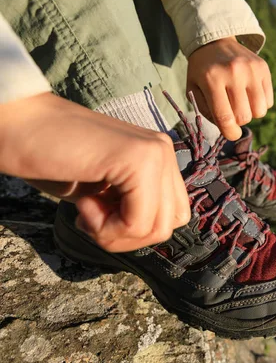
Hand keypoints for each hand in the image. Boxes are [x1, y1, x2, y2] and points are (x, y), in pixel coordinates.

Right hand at [0, 92, 190, 251]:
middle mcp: (163, 151)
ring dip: (115, 232)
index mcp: (160, 157)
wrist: (15, 125)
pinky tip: (84, 202)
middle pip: (168, 226)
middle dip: (127, 236)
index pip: (173, 217)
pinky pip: (138, 222)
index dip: (135, 230)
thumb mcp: (104, 192)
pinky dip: (106, 227)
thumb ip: (136, 206)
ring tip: (86, 206)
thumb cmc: (51, 159)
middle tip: (91, 215)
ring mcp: (155, 152)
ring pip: (156, 228)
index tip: (100, 213)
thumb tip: (151, 234)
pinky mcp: (139, 159)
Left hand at [187, 36, 273, 139]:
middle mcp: (233, 73)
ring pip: (260, 111)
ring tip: (241, 103)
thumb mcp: (193, 89)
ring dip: (251, 113)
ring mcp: (251, 69)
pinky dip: (260, 103)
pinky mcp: (263, 68)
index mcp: (212, 79)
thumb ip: (207, 111)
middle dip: (238, 120)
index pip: (225, 117)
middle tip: (232, 111)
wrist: (215, 41)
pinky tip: (250, 94)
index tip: (231, 133)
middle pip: (244, 116)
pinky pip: (269, 101)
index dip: (230, 133)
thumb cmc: (202, 71)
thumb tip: (228, 128)